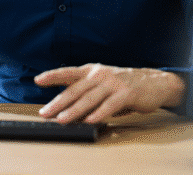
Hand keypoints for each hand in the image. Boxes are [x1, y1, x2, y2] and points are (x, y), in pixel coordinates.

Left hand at [34, 64, 185, 123]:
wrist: (154, 82)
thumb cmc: (124, 85)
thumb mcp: (102, 83)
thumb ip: (86, 92)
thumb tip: (66, 108)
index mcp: (92, 71)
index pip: (68, 72)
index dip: (53, 76)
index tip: (38, 80)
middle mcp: (100, 75)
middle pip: (75, 89)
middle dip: (58, 102)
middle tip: (46, 113)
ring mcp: (113, 83)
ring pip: (89, 98)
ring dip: (74, 111)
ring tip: (62, 120)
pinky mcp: (126, 93)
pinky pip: (110, 105)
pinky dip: (99, 113)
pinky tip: (90, 121)